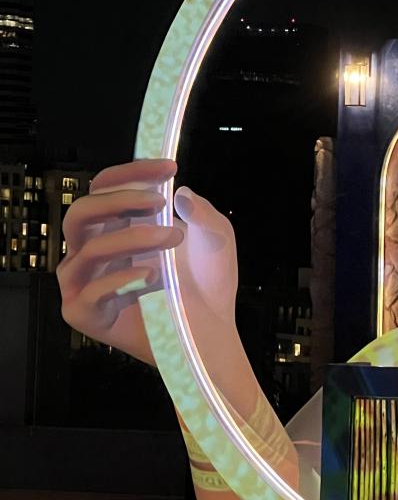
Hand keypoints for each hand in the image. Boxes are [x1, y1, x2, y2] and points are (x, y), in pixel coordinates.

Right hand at [59, 158, 240, 364]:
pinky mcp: (85, 315)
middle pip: (81, 212)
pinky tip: (153, 275)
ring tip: (173, 238)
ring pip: (87, 248)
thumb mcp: (215, 239)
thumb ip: (201, 213)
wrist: (212, 332)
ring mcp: (84, 284)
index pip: (104, 190)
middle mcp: (93, 253)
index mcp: (115, 229)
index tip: (168, 167)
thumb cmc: (206, 285)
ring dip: (133, 236)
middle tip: (159, 201)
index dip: (131, 173)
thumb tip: (182, 192)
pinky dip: (122, 279)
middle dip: (119, 200)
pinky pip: (91, 290)